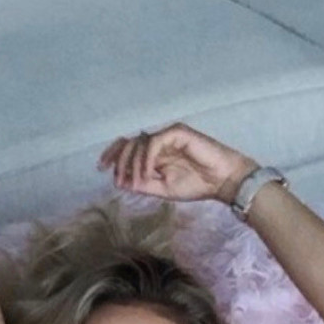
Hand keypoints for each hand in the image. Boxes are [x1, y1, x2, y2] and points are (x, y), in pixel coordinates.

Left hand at [98, 123, 255, 204]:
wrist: (222, 181)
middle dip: (117, 157)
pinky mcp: (177, 132)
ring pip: (140, 141)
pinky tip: (146, 174)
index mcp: (155, 153)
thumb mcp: (164, 190)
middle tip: (113, 174)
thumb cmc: (197, 185)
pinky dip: (147, 158)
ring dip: (133, 163)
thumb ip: (144, 185)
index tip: (102, 169)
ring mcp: (168, 135)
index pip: (129, 148)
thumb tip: (121, 182)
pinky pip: (154, 143)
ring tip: (135, 181)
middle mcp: (159, 141)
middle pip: (130, 141)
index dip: (113, 155)